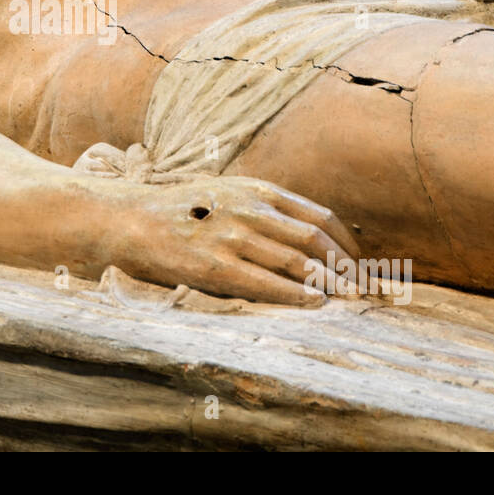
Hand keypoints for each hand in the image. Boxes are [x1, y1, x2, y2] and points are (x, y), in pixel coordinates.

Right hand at [112, 176, 361, 304]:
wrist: (126, 218)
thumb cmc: (177, 211)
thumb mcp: (224, 193)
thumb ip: (261, 208)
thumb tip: (304, 235)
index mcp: (256, 190)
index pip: (320, 218)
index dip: (347, 246)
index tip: (361, 267)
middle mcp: (249, 210)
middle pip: (316, 241)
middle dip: (348, 269)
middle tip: (367, 292)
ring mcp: (232, 237)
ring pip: (298, 262)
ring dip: (330, 284)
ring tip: (349, 302)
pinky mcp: (213, 266)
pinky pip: (265, 283)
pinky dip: (296, 295)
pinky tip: (314, 304)